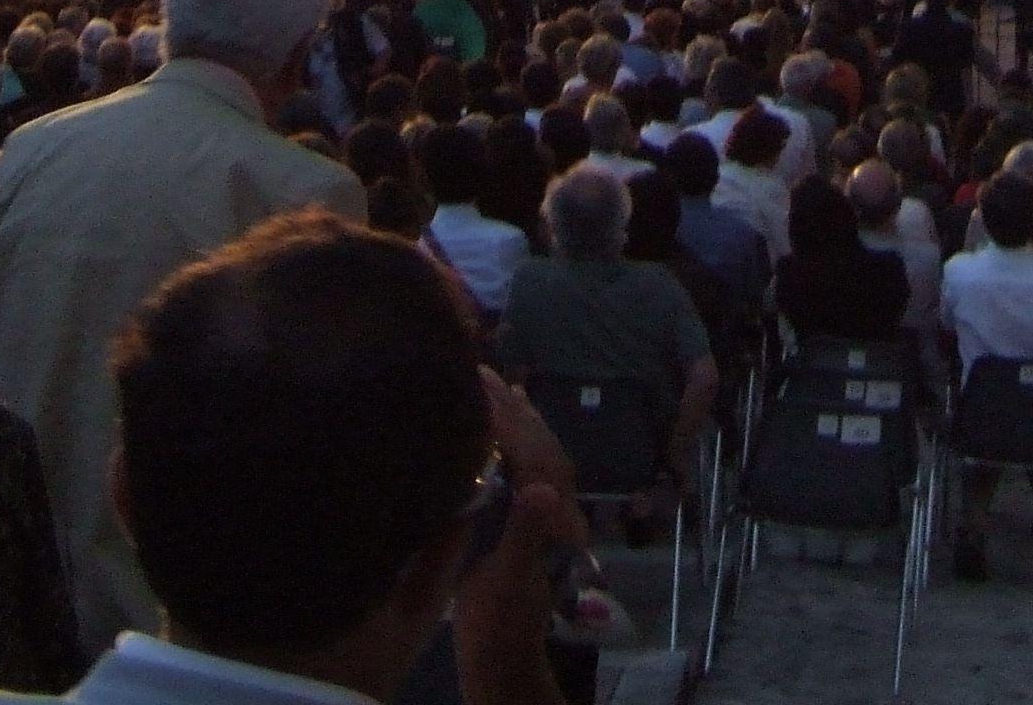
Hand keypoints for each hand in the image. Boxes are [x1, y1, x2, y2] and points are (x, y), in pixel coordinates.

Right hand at [454, 377, 580, 704]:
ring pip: (540, 452)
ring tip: (499, 383)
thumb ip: (525, 535)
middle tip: (480, 371)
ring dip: (520, 417)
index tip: (476, 384)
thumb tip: (543, 488)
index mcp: (549, 518)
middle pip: (539, 444)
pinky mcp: (533, 525)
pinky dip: (522, 440)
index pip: (531, 452)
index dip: (505, 417)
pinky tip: (509, 429)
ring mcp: (547, 517)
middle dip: (512, 407)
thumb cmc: (499, 626)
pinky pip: (533, 468)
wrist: (505, 660)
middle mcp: (556, 510)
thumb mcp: (505, 584)